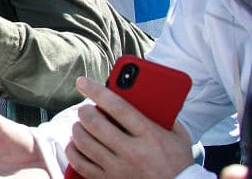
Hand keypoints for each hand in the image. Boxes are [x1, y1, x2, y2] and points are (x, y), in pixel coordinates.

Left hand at [65, 77, 192, 178]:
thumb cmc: (178, 162)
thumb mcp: (177, 134)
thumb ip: (160, 113)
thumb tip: (138, 92)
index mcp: (149, 135)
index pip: (117, 107)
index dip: (96, 91)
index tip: (83, 81)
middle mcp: (132, 152)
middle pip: (94, 123)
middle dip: (84, 111)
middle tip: (85, 109)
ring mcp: (118, 169)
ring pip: (83, 142)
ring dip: (77, 129)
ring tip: (81, 125)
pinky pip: (80, 164)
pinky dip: (73, 151)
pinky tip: (77, 144)